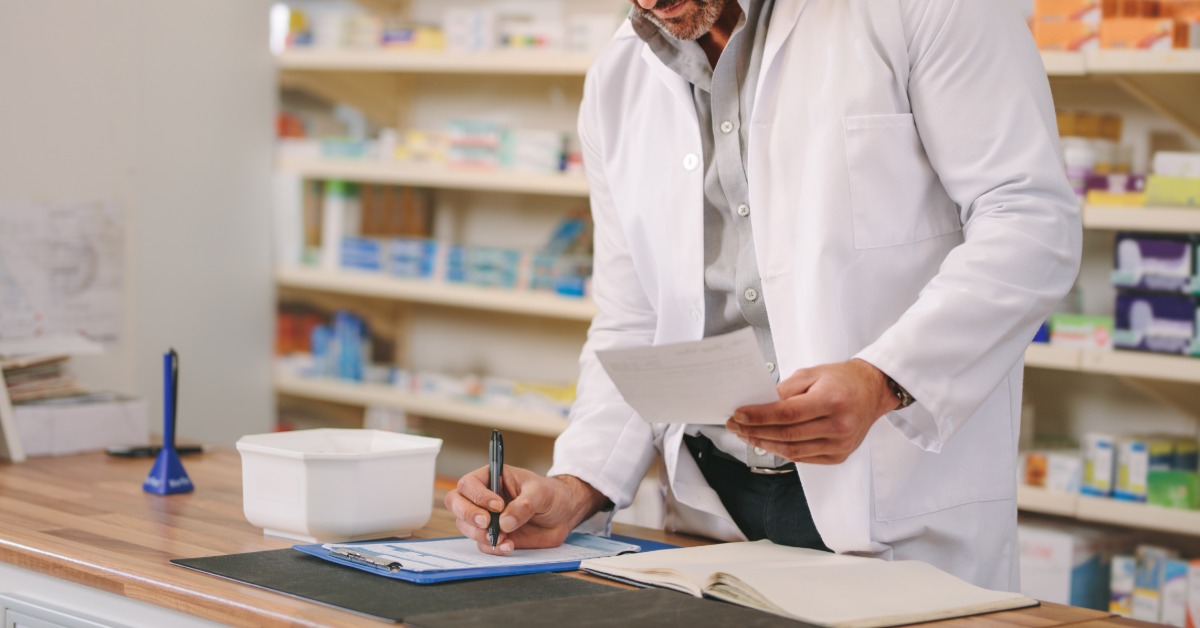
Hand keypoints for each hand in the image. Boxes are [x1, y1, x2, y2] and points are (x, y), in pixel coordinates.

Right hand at [443, 466, 607, 554]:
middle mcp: (483, 497)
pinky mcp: (493, 536)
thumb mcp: (541, 493)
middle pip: (456, 503)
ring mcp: (487, 518)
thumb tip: (505, 522)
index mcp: (492, 478)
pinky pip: (482, 544)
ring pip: (465, 526)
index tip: (497, 506)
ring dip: (481, 535)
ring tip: (505, 537)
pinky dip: (493, 548)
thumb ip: (524, 505)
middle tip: (488, 524)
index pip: (469, 484)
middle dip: (468, 514)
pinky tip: (509, 545)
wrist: (563, 515)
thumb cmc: (551, 494)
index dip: (477, 496)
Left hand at [726, 359, 898, 463]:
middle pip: (787, 434)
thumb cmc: (842, 379)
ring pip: (793, 451)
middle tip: (735, 426)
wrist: (872, 391)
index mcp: (832, 401)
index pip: (787, 413)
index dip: (759, 416)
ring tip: (747, 435)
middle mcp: (839, 425)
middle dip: (755, 431)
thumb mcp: (811, 374)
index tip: (739, 415)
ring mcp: (840, 444)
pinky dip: (783, 451)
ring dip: (765, 444)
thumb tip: (759, 405)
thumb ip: (785, 390)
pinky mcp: (839, 455)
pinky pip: (804, 458)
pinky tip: (768, 442)